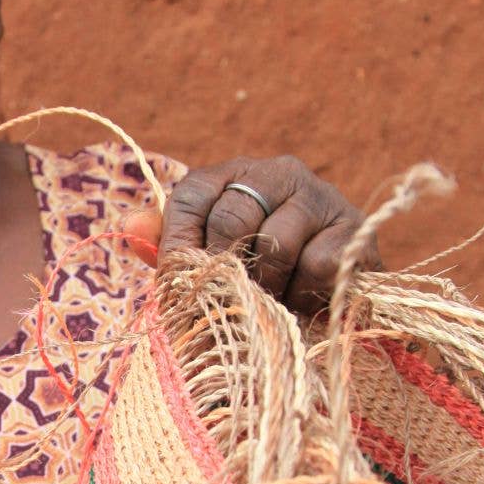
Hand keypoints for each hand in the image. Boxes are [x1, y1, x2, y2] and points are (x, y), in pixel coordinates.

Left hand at [123, 155, 379, 313]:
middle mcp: (279, 172)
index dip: (177, 241)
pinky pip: (317, 264)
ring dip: (270, 288)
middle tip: (234, 300)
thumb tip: (128, 227)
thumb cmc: (263, 284)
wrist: (334, 311)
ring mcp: (321, 196)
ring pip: (276, 245)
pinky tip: (310, 298)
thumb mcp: (212, 265)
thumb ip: (170, 247)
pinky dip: (307, 293)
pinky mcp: (355, 229)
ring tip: (276, 300)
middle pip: (232, 218)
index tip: (178, 281)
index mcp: (236, 175)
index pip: (191, 193)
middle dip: (227, 271)